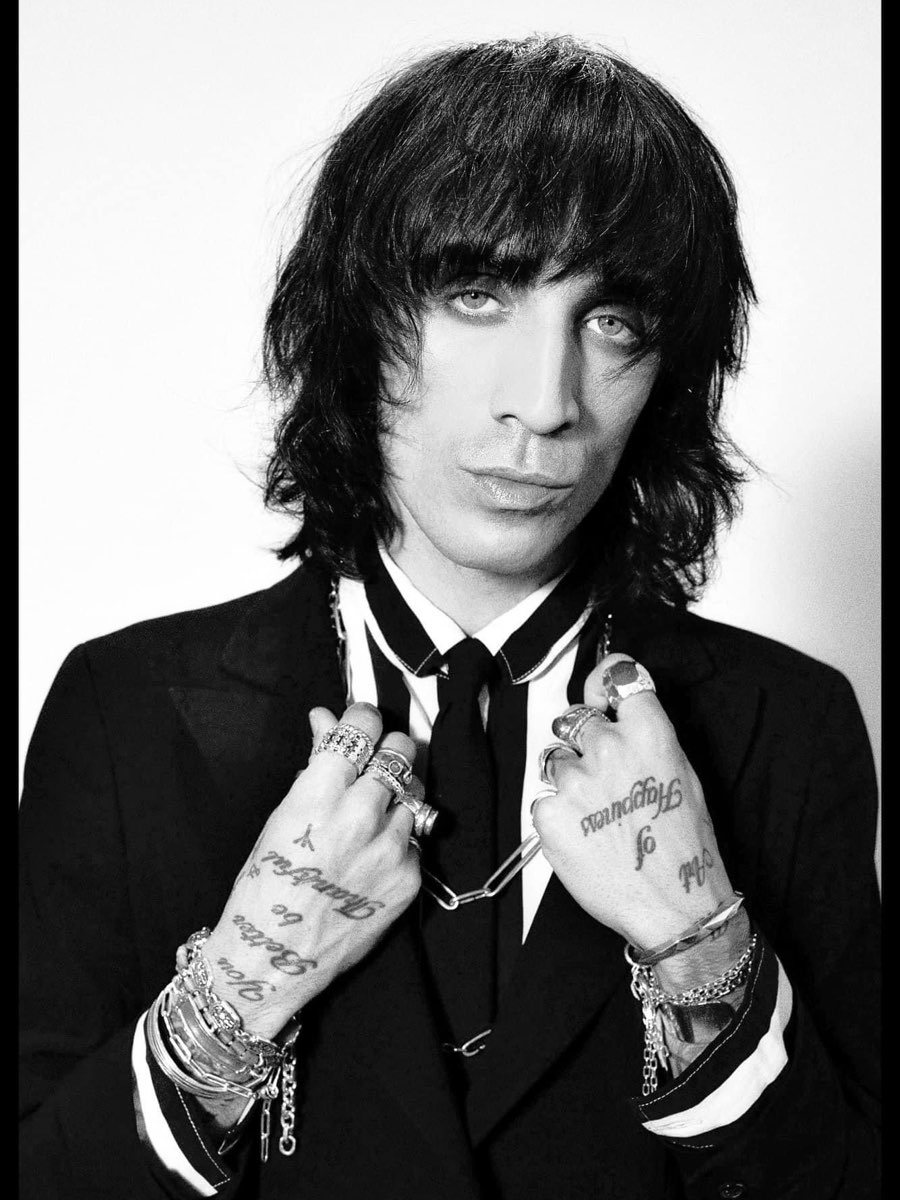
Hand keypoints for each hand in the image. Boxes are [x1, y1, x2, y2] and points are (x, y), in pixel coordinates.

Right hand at [201, 702, 420, 1040]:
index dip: (364, 719)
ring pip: (413, 793)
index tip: (362, 724)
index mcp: (323, 793)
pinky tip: (371, 857)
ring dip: (395, 798)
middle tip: (373, 765)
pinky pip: (415, 838)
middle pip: (401, 750)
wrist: (273, 960)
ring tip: (367, 821)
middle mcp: (363, 815)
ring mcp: (392, 847)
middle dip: (387, 751)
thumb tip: (326, 721)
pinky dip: (398, 839)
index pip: (364, 726)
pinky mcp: (410, 877)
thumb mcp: (281, 816)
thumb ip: (315, 765)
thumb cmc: (265, 889)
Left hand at [532, 653, 734, 955]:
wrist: (673, 906)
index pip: (617, 677)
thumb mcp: (682, 775)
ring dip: (568, 782)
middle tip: (602, 778)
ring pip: (554, 761)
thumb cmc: (683, 847)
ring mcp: (575, 780)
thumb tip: (617, 710)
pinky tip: (585, 838)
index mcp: (648, 733)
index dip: (605, 679)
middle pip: (576, 720)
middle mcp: (609, 748)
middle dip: (584, 743)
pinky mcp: (549, 814)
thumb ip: (646, 736)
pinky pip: (543, 800)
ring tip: (596, 816)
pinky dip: (558, 816)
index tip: (600, 688)